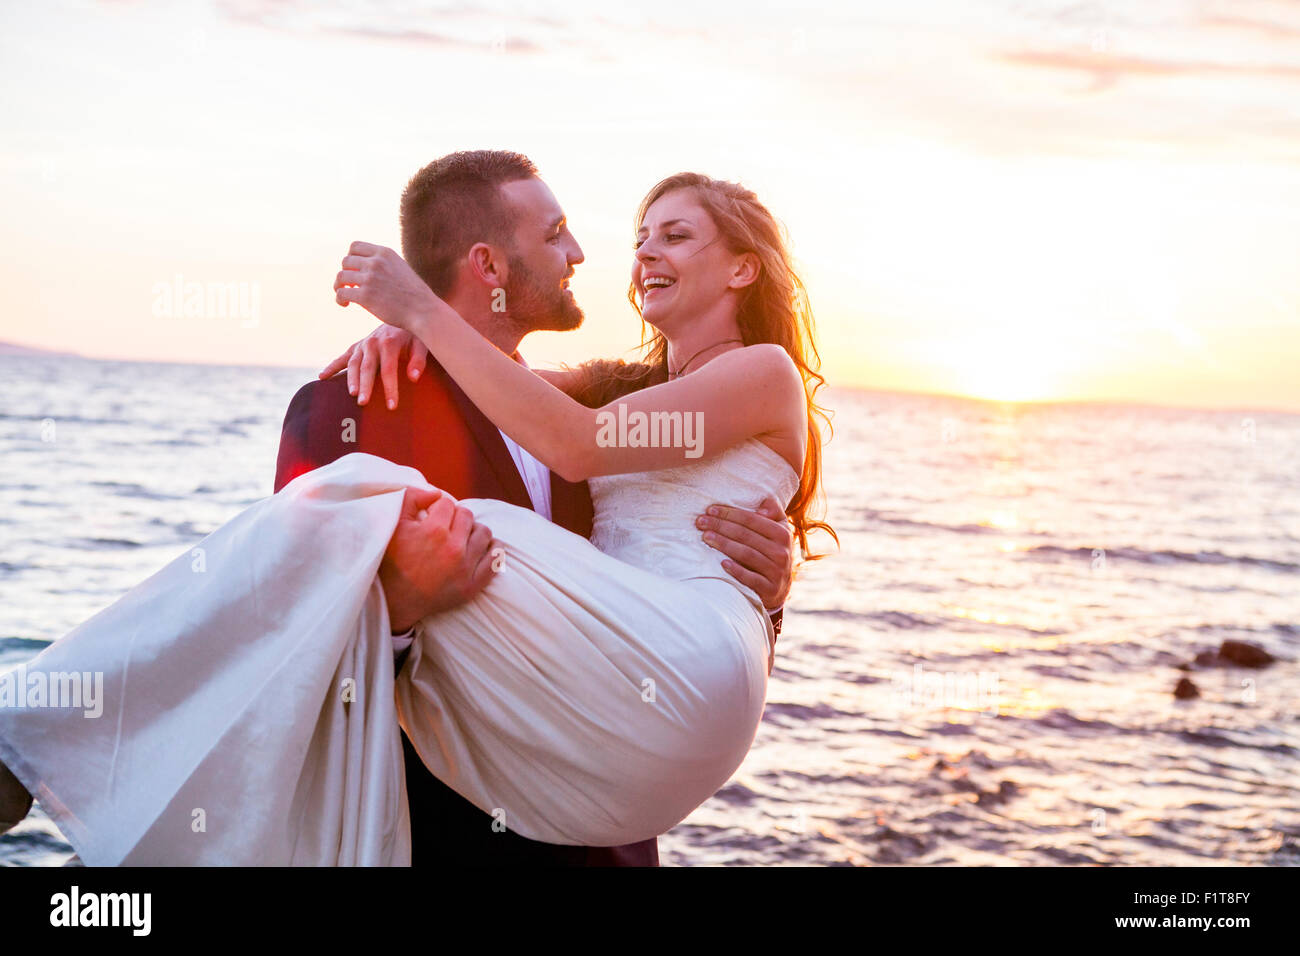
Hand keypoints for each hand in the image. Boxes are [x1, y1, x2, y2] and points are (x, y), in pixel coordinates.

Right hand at [318, 326, 428, 409]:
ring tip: (352, 394)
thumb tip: (413, 378)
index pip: (389, 369)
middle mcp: (373, 343)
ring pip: (354, 364)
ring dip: (351, 379)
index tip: (391, 406)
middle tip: (363, 402)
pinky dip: (332, 366)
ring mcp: (363, 344)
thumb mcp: (422, 343)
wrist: (402, 315)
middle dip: (366, 386)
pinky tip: (322, 377)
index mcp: (389, 342)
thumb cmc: (414, 334)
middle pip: (368, 368)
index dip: (390, 388)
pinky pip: (342, 357)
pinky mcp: (357, 347)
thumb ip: (419, 360)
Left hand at [334, 241, 440, 335]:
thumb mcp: (400, 268)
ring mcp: (370, 278)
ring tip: (347, 296)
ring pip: (340, 277)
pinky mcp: (365, 296)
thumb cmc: (414, 295)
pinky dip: (339, 299)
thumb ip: (383, 264)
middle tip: (351, 286)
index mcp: (385, 253)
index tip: (354, 270)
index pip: (354, 246)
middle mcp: (376, 262)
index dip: (350, 258)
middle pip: (345, 261)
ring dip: (339, 286)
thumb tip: (362, 268)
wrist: (424, 311)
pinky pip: (341, 293)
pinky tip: (346, 304)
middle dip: (346, 273)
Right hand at [380, 487, 498, 631]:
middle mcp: (453, 548)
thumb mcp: (394, 524)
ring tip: (461, 537)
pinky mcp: (473, 586)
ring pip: (484, 533)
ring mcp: (465, 568)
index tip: (431, 518)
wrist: (394, 602)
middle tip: (445, 528)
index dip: (437, 508)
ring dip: (473, 531)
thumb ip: (412, 498)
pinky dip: (492, 549)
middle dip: (455, 518)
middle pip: (467, 516)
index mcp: (434, 531)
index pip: (447, 504)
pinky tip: (483, 547)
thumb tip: (436, 493)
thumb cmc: (392, 561)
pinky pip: (495, 560)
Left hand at [696, 495, 794, 610]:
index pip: (752, 519)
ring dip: (724, 544)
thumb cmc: (771, 551)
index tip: (710, 509)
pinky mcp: (769, 589)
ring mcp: (776, 571)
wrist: (778, 588)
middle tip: (701, 522)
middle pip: (746, 535)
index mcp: (782, 533)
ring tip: (706, 537)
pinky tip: (722, 563)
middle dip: (721, 526)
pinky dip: (736, 570)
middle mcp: (782, 551)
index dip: (730, 513)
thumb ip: (772, 512)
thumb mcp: (778, 530)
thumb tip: (760, 507)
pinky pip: (751, 578)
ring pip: (747, 554)